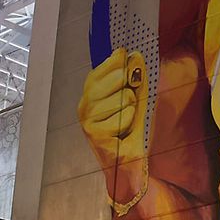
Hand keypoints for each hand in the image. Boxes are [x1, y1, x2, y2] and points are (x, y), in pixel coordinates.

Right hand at [78, 49, 147, 177]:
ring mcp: (87, 118)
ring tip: (124, 125)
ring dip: (132, 112)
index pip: (105, 66)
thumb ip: (135, 79)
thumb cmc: (129, 132)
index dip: (120, 62)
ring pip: (124, 97)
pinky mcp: (94, 132)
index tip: (130, 66)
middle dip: (132, 90)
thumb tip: (135, 55)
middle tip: (128, 109)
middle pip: (118, 77)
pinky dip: (130, 125)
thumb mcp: (135, 100)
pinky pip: (125, 116)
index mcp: (90, 93)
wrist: (126, 165)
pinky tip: (121, 135)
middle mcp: (84, 104)